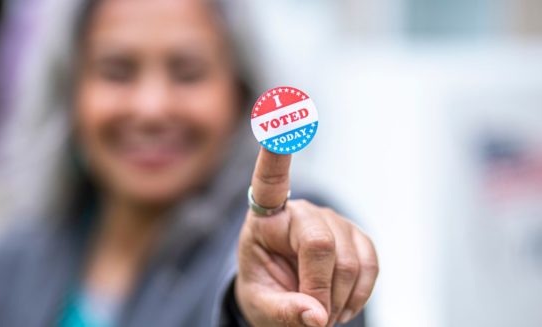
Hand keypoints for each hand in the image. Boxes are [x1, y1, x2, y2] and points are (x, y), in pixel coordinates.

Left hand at [235, 148, 378, 326]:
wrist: (286, 296)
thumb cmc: (265, 289)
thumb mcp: (260, 304)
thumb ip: (284, 311)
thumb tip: (316, 316)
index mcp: (267, 217)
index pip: (270, 179)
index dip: (276, 150)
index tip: (280, 115)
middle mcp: (301, 211)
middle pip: (320, 244)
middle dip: (319, 290)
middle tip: (314, 316)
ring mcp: (332, 220)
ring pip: (349, 261)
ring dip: (339, 299)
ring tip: (322, 310)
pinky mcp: (356, 235)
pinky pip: (370, 265)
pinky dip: (359, 294)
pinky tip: (341, 302)